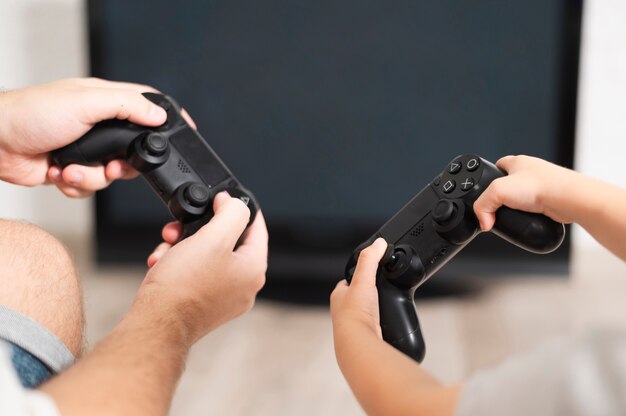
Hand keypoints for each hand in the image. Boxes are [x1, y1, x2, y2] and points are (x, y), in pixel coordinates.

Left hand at [0, 78, 166, 196]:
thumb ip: (126, 106)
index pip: (148, 105)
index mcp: (105, 101)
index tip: (187, 131)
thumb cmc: (31, 114)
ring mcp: (86, 149)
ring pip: (113, 174)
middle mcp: (98, 125)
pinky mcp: (74, 170)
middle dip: (125, 165)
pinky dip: (76, 185)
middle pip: (135, 150)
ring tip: (72, 169)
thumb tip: (159, 116)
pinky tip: (59, 174)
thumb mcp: (85, 102)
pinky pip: (91, 186)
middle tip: (113, 166)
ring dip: (93, 177)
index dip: (169, 117)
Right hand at [139, 192, 267, 342]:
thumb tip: (232, 203)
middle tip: (185, 225)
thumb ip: (230, 213)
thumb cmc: (183, 287)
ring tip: (169, 246)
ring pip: (207, 256)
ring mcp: (224, 298)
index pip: (258, 230)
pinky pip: (195, 273)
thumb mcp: (212, 238)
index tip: (229, 198)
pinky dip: (179, 264)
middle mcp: (243, 286)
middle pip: (228, 242)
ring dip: (185, 245)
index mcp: (253, 270)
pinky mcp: (204, 305)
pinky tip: (163, 263)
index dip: (243, 209)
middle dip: (201, 229)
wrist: (156, 324)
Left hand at [330, 238, 386, 338]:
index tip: (369, 272)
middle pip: (357, 296)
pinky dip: (379, 323)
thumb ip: (370, 259)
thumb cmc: (355, 315)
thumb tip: (379, 243)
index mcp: (339, 295)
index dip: (359, 274)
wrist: (359, 344)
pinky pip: (372, 325)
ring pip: (364, 312)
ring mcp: (352, 324)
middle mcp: (343, 310)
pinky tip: (386, 322)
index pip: (348, 280)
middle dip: (367, 294)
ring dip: (373, 310)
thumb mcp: (363, 279)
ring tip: (385, 306)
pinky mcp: (363, 335)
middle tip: (380, 291)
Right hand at [473, 155, 575, 230]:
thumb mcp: (498, 191)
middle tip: (497, 206)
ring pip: (523, 196)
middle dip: (503, 195)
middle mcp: (532, 171)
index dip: (489, 176)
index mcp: (518, 162)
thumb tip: (484, 221)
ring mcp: (543, 185)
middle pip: (510, 183)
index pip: (499, 164)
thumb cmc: (542, 186)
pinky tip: (527, 219)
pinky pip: (534, 207)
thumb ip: (482, 206)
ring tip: (513, 214)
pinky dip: (529, 214)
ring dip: (517, 206)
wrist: (569, 199)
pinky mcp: (551, 199)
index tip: (485, 188)